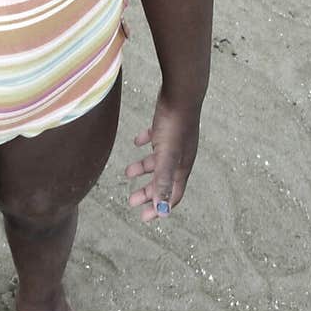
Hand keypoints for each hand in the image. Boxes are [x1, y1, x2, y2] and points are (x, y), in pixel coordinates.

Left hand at [125, 90, 199, 222]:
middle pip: (164, 180)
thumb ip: (164, 181)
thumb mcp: (167, 156)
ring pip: (158, 161)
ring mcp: (174, 140)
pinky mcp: (166, 125)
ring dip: (144, 169)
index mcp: (182, 166)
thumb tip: (162, 211)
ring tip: (128, 173)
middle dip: (148, 192)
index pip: (172, 195)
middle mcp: (180, 155)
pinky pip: (155, 138)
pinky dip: (145, 144)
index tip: (145, 217)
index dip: (159, 208)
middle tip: (132, 201)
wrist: (180, 93)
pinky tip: (136, 142)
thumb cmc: (175, 125)